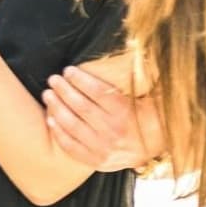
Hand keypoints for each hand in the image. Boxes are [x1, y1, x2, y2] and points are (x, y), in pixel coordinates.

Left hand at [45, 65, 162, 171]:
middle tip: (53, 79)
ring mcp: (105, 148)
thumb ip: (141, 75)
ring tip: (47, 94)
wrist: (158, 150)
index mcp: (126, 112)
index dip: (79, 79)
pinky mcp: (97, 161)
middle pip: (80, 106)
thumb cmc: (150, 116)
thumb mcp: (152, 95)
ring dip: (56, 107)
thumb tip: (137, 45)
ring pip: (72, 124)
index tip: (68, 70)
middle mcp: (114, 130)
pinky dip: (58, 132)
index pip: (96, 91)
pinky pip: (71, 146)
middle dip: (63, 90)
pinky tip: (50, 119)